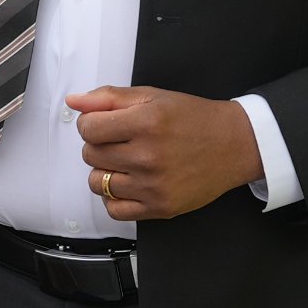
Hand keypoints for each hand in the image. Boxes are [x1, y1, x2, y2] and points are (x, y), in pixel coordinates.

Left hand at [68, 86, 261, 219]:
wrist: (234, 145)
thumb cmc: (194, 119)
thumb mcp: (153, 97)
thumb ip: (110, 98)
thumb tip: (74, 102)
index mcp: (146, 122)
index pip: (88, 128)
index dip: (91, 123)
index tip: (105, 123)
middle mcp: (149, 156)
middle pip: (90, 155)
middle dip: (100, 145)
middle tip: (122, 141)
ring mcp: (154, 186)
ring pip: (97, 183)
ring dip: (105, 171)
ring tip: (126, 162)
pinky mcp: (160, 208)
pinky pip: (115, 210)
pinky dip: (114, 198)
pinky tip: (129, 183)